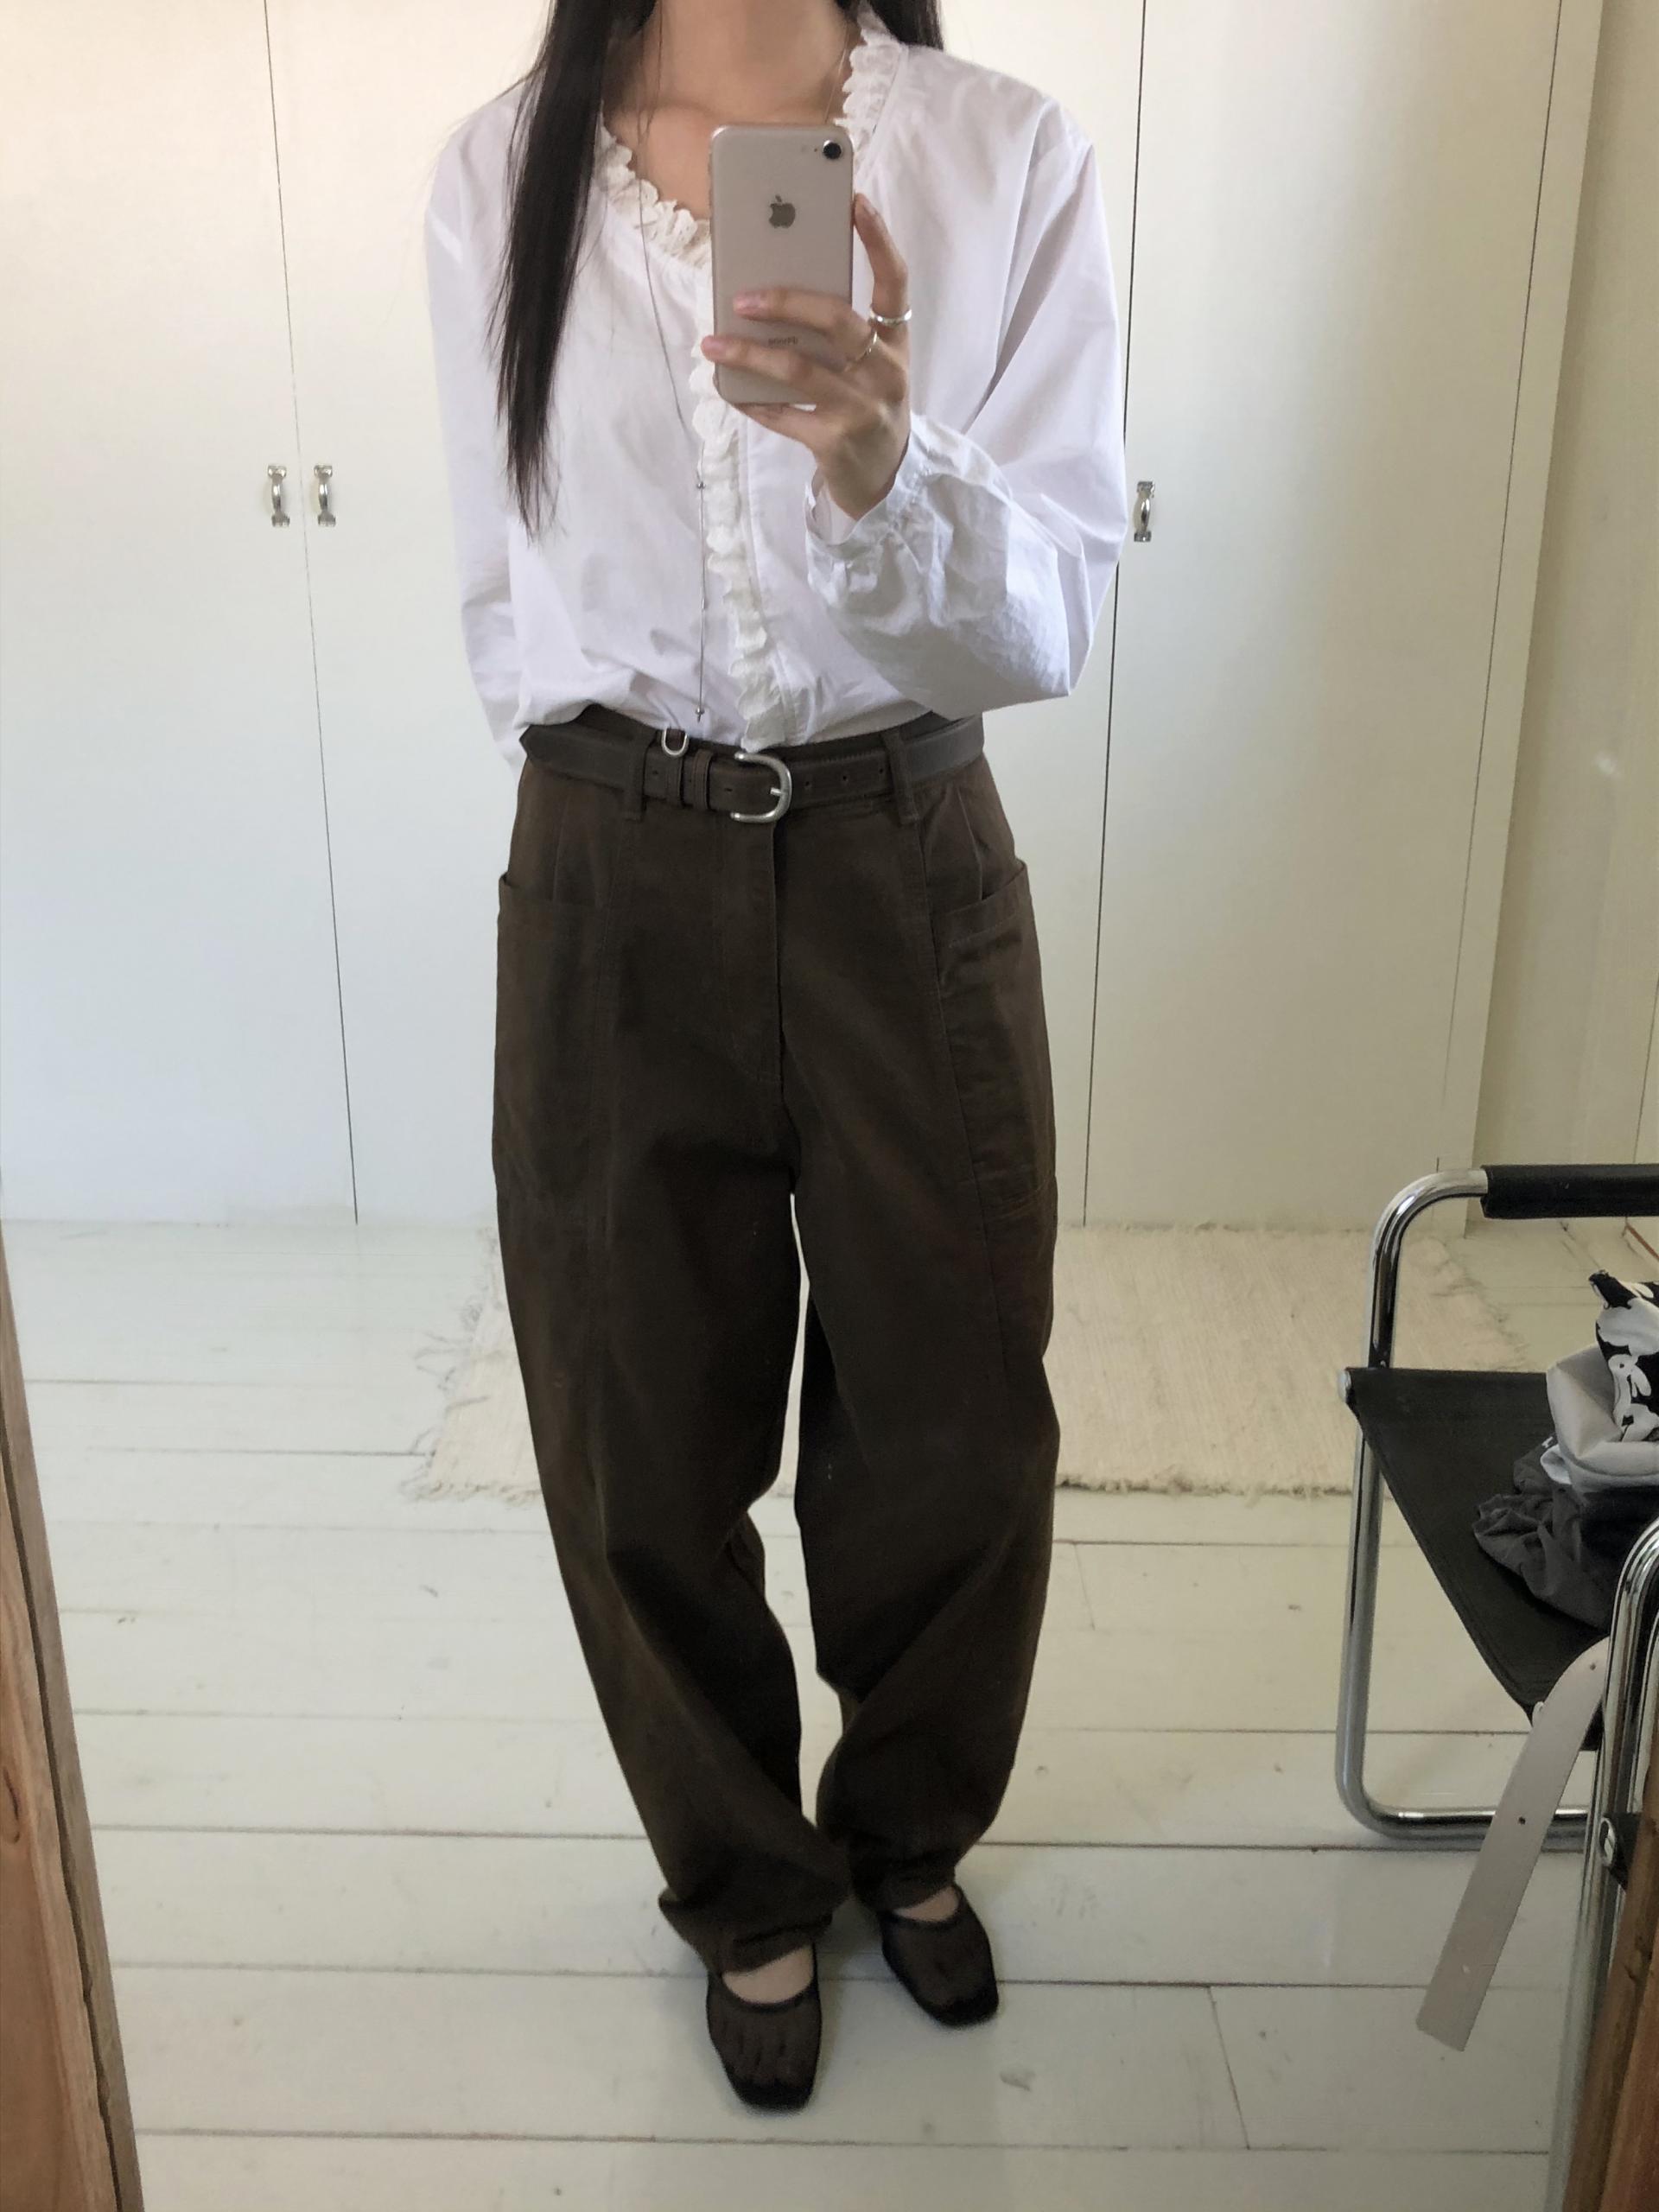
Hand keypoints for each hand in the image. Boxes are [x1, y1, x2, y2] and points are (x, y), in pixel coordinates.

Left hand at [699, 192, 910, 523]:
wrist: (886, 479)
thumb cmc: (868, 406)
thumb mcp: (871, 365)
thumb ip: (840, 332)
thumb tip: (773, 294)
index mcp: (896, 343)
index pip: (896, 283)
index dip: (879, 240)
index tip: (854, 202)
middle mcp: (885, 372)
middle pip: (836, 320)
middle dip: (786, 302)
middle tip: (742, 297)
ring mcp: (862, 409)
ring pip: (799, 369)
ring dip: (749, 353)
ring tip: (712, 344)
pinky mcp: (835, 442)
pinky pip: (783, 414)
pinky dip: (751, 400)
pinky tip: (728, 387)